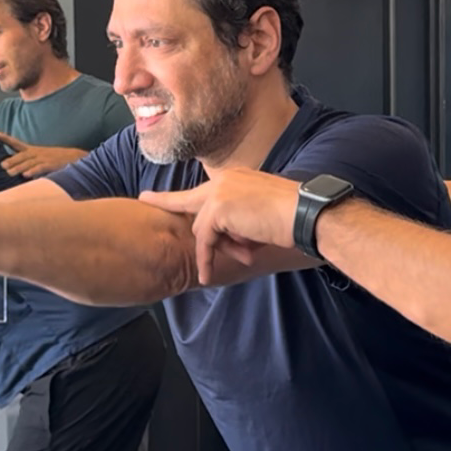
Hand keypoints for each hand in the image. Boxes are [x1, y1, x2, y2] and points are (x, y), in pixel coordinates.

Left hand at [0, 131, 59, 178]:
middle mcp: (37, 153)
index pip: (16, 143)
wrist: (76, 157)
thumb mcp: (41, 157)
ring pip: (29, 163)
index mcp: (33, 150)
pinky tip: (26, 175)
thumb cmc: (56, 160)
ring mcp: (44, 158)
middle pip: (21, 156)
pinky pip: (41, 168)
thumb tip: (16, 170)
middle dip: (12, 160)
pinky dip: (34, 171)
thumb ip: (29, 162)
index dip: (4, 138)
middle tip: (2, 166)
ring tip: (10, 173)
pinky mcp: (52, 165)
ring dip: (19, 168)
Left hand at [142, 168, 299, 284]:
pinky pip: (205, 240)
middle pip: (196, 211)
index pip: (199, 190)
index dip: (170, 198)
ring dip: (222, 248)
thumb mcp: (261, 215)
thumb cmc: (292, 217)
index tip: (145, 198)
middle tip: (184, 245)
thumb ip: (239, 221)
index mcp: (235, 177)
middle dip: (206, 238)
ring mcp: (219, 192)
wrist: (305, 214)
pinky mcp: (218, 208)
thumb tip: (229, 241)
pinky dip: (207, 258)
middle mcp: (224, 179)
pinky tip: (207, 273)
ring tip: (249, 254)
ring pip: (202, 229)